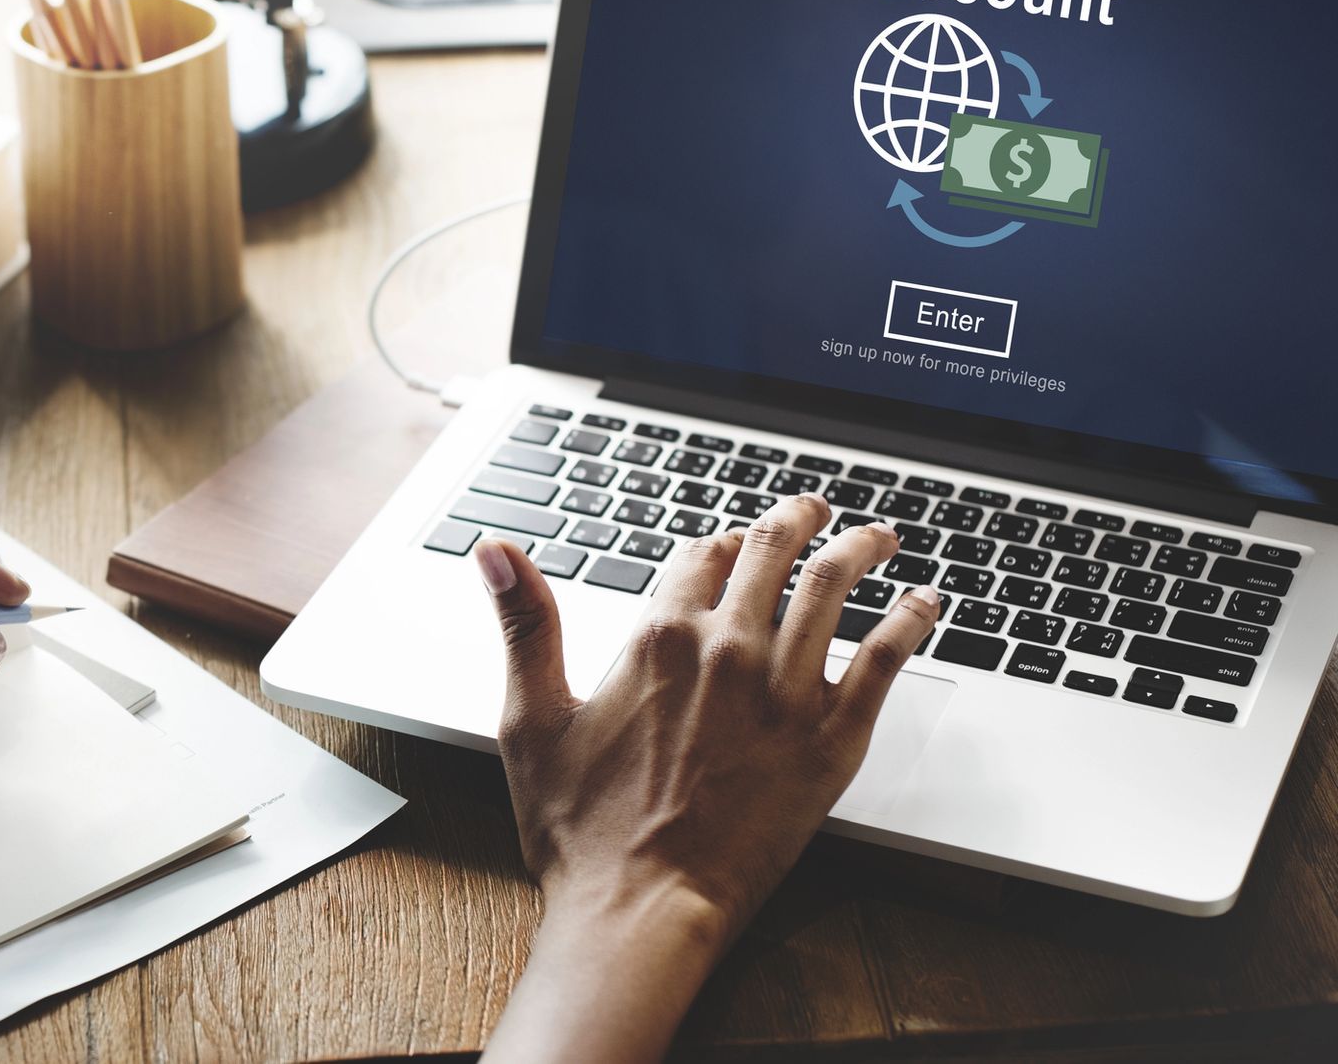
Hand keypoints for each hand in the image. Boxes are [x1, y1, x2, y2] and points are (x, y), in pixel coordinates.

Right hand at [476, 493, 940, 1062]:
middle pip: (773, 553)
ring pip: (833, 588)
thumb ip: (524, 623)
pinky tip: (926, 603)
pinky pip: (885, 659)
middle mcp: (727, 650)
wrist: (641, 909)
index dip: (717, 542)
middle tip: (813, 510)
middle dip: (796, 520)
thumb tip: (495, 549)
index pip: (700, 555)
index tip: (730, 543)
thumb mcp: (531, 718)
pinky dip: (910, 620)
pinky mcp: (831, 739)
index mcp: (658, 638)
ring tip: (877, 536)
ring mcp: (784, 692)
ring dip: (859, 548)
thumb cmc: (580, 832)